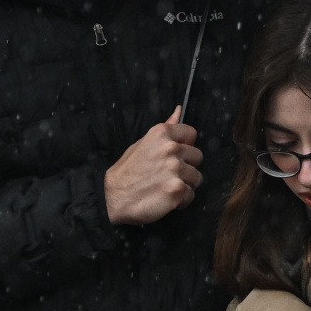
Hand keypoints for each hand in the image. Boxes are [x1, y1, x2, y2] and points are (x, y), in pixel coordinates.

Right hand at [105, 106, 201, 224]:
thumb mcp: (142, 143)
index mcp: (161, 133)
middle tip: (168, 174)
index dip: (185, 146)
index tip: (176, 155)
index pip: (191, 134)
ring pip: (196, 177)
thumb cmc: (126, 172)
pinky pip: (191, 194)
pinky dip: (181, 200)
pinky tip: (166, 198)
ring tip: (166, 187)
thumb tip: (178, 110)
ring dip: (185, 184)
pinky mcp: (177, 189)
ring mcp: (175, 169)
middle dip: (187, 166)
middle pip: (197, 156)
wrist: (113, 198)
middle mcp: (170, 149)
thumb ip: (165, 128)